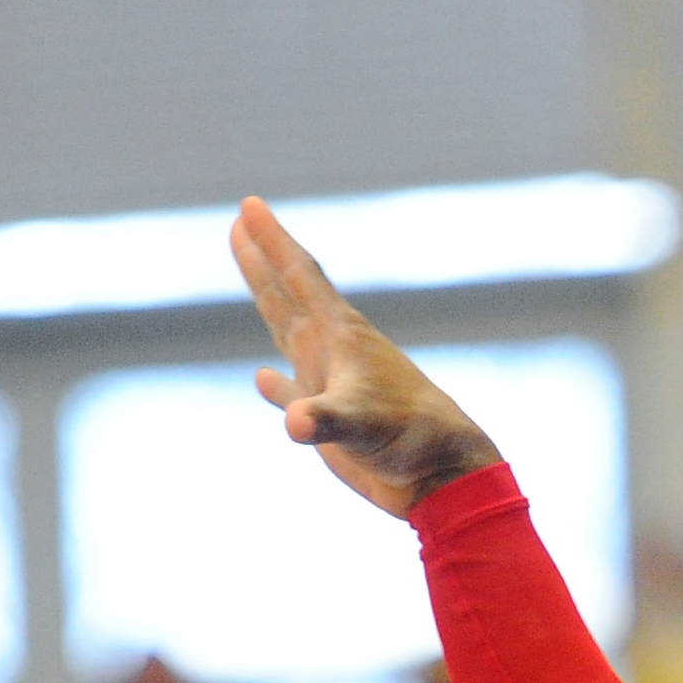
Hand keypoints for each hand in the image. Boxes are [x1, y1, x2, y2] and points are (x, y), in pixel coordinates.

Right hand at [231, 196, 501, 515]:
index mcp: (342, 337)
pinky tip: (263, 377)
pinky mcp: (335, 423)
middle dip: (264, 258)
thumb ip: (324, 419)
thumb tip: (296, 423)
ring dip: (269, 302)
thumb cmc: (409, 439)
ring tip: (254, 275)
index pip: (301, 277)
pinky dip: (276, 387)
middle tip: (241, 220)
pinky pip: (294, 395)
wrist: (442, 476)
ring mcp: (334, 385)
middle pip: (290, 294)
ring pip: (289, 333)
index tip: (250, 205)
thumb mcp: (361, 424)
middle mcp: (336, 353)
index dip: (273, 241)